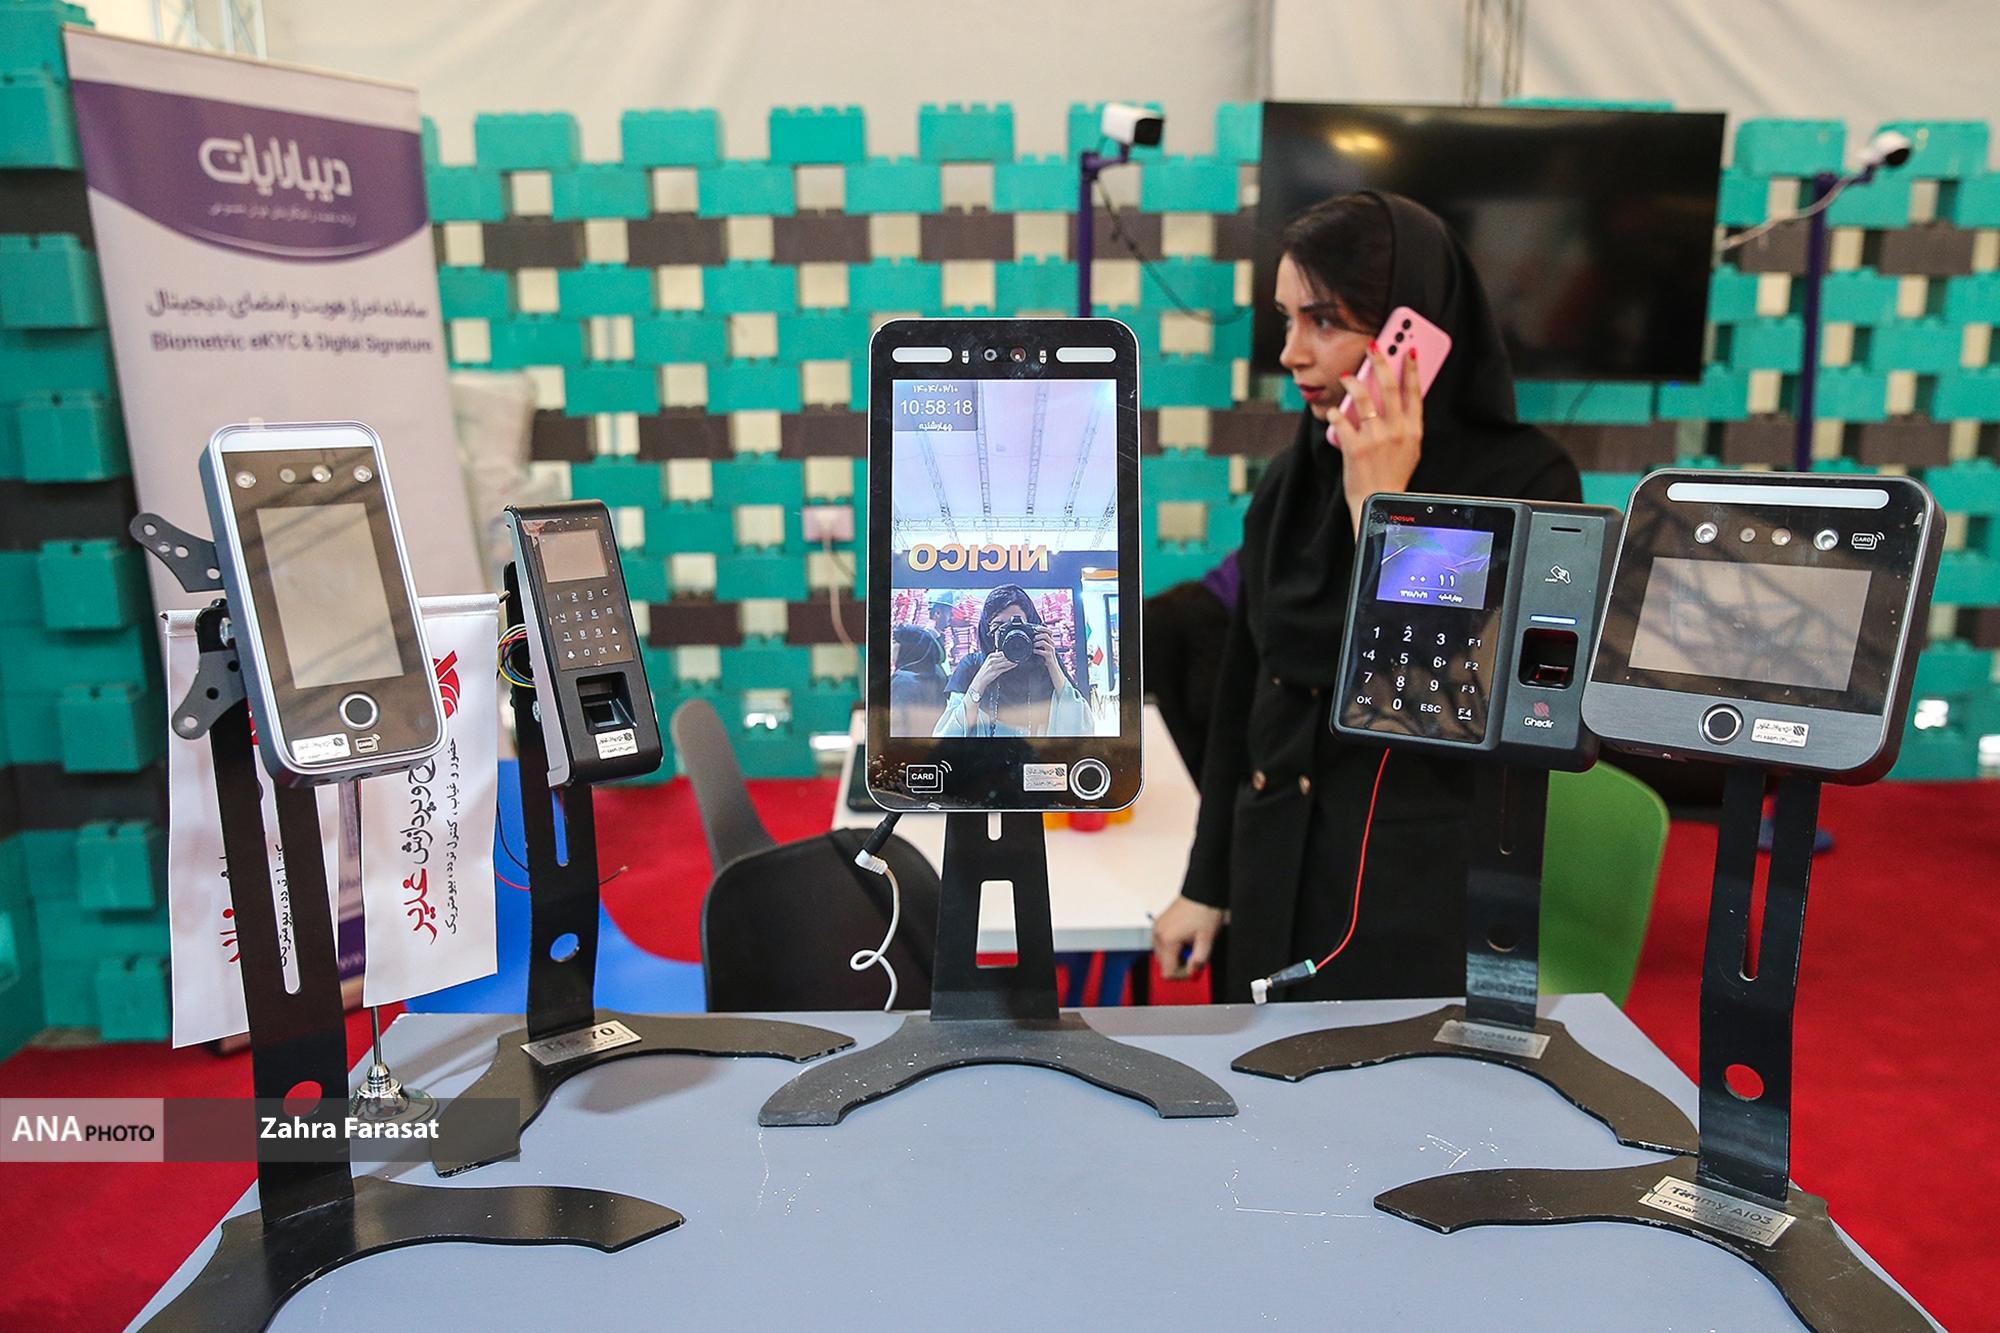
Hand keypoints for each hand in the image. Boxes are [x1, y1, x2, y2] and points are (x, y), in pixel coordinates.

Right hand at [968, 651, 1016, 700]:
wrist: (980, 680)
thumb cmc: (985, 671)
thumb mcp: (989, 662)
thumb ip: (997, 658)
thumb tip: (1006, 655)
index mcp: (990, 656)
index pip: (1001, 652)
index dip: (1008, 653)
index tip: (1013, 653)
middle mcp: (991, 660)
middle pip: (1004, 657)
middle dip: (1011, 657)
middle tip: (1017, 657)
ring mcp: (993, 666)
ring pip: (1005, 662)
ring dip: (1012, 662)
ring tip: (1017, 660)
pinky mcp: (995, 672)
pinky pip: (1005, 669)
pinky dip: (1010, 666)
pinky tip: (1014, 665)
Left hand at [1031, 625, 1063, 686]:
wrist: (1052, 667)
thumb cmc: (1046, 658)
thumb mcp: (1044, 648)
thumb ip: (1040, 643)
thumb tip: (1031, 638)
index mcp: (1050, 641)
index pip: (1049, 631)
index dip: (1043, 628)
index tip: (1036, 628)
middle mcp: (1052, 644)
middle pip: (1047, 635)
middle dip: (1038, 635)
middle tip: (1033, 638)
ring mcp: (1051, 650)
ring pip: (1045, 642)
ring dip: (1037, 643)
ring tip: (1033, 645)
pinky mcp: (1049, 656)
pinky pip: (1043, 651)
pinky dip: (1037, 651)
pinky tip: (1034, 651)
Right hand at [1152, 895, 1225, 979]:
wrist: (1202, 891)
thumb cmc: (1204, 911)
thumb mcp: (1207, 939)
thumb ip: (1199, 960)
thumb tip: (1193, 971)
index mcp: (1168, 940)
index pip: (1168, 972)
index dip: (1183, 975)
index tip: (1194, 968)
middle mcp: (1158, 935)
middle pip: (1164, 964)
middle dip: (1180, 964)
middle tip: (1195, 955)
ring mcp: (1157, 928)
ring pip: (1162, 955)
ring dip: (1176, 955)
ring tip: (1191, 944)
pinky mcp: (1159, 924)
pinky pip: (1162, 944)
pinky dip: (1173, 946)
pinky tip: (1185, 938)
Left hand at [1329, 342, 1423, 533]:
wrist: (1378, 502)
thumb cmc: (1393, 474)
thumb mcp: (1410, 448)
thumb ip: (1406, 423)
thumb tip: (1400, 395)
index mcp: (1413, 430)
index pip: (1414, 391)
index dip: (1411, 367)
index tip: (1407, 348)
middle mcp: (1396, 431)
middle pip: (1389, 387)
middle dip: (1381, 361)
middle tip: (1373, 345)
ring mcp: (1376, 438)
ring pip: (1363, 398)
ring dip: (1353, 381)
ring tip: (1346, 375)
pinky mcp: (1355, 448)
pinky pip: (1342, 420)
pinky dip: (1335, 413)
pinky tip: (1333, 410)